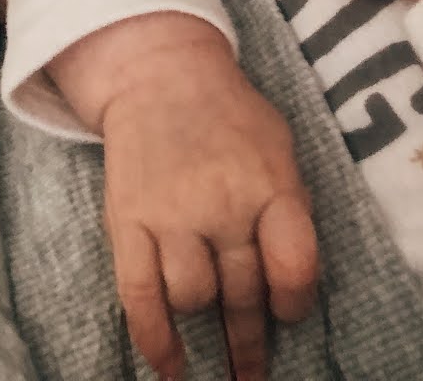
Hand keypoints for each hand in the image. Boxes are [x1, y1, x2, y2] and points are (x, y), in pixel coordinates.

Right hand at [56, 17, 317, 380]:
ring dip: (206, 329)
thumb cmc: (230, 115)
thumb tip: (294, 276)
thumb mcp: (278, 146)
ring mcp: (171, 213)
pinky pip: (140, 296)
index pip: (294, 265)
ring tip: (215, 354)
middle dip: (250, 340)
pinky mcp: (128, 221)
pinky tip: (171, 367)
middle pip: (242, 292)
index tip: (288, 313)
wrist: (161, 72)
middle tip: (252, 371)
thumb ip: (289, 207)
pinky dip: (155, 339)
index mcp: (270, 183)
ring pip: (194, 297)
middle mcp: (222, 202)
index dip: (294, 302)